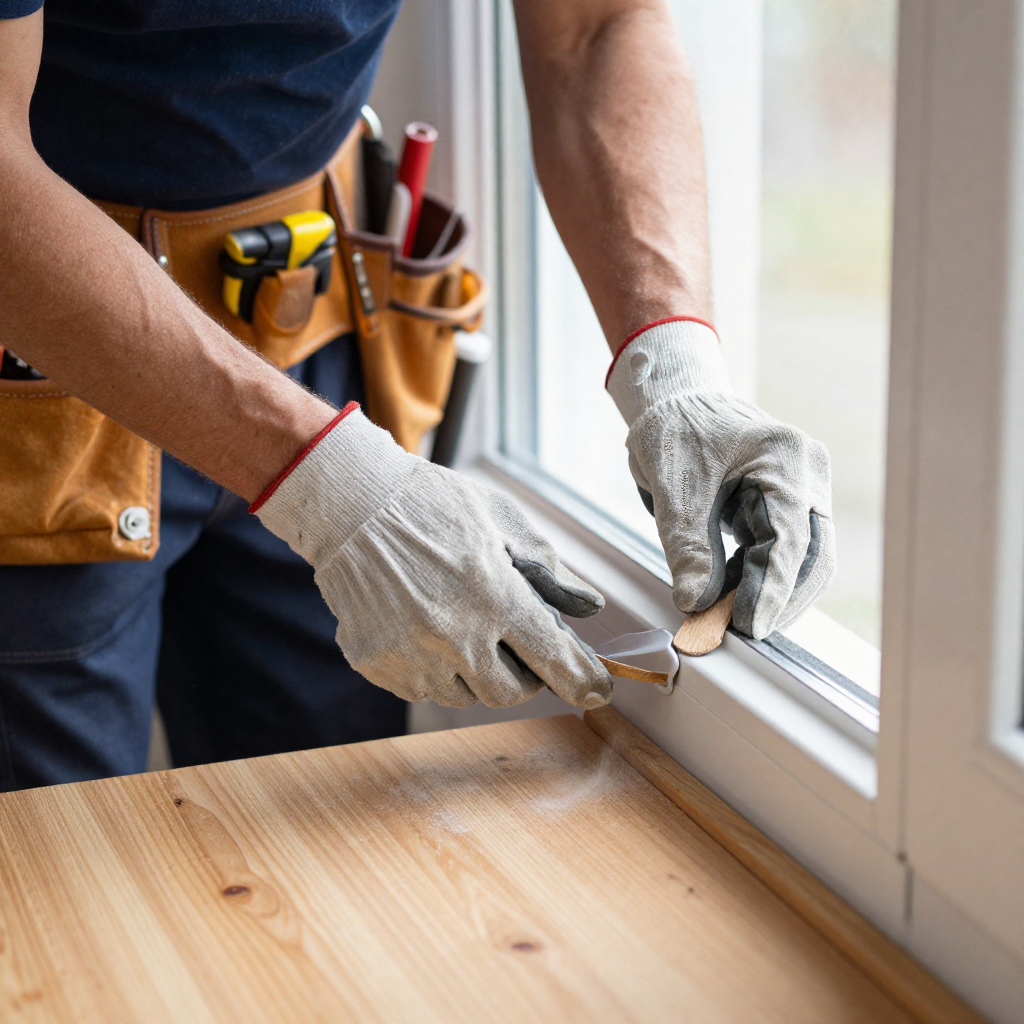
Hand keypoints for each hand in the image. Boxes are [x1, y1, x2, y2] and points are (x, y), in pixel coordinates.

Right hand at [253, 405, 611, 707]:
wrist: (350, 503)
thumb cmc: (432, 503)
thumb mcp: (501, 521)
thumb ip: (549, 570)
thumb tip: (589, 606)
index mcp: (493, 595)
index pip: (552, 657)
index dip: (580, 679)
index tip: (596, 692)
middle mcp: (453, 634)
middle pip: (509, 692)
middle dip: (524, 674)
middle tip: (517, 644)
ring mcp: (410, 654)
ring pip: (464, 695)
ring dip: (476, 672)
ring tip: (463, 627)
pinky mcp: (376, 663)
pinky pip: (423, 688)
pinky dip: (435, 670)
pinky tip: (425, 628)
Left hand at [607, 319, 834, 639]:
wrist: (674, 402)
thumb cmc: (674, 432)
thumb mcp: (673, 490)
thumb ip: (686, 546)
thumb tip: (695, 604)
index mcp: (784, 457)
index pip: (791, 538)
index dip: (772, 589)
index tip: (750, 626)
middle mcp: (806, 472)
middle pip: (812, 554)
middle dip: (779, 599)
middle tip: (740, 632)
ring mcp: (802, 488)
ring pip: (802, 558)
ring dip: (768, 592)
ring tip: (729, 619)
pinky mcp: (787, 504)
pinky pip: (782, 550)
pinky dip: (757, 577)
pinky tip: (729, 595)